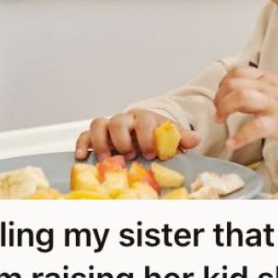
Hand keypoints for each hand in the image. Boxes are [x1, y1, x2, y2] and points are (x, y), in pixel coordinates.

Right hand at [74, 110, 199, 160]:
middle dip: (123, 140)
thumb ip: (180, 138)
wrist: (145, 132)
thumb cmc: (157, 136)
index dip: (146, 137)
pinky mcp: (97, 135)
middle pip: (118, 121)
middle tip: (130, 156)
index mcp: (145, 118)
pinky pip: (85, 134)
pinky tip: (82, 156)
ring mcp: (109, 126)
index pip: (143, 121)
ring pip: (99, 124)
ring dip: (101, 142)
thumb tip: (195, 139)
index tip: (152, 154)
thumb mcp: (171, 136)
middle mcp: (125, 120)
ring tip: (106, 159)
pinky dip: (82, 144)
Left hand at [213, 66, 277, 149]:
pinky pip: (255, 127)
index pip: (237, 72)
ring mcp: (273, 104)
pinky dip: (240, 137)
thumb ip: (260, 87)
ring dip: (224, 109)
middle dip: (219, 98)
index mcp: (268, 78)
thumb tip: (239, 94)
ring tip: (220, 121)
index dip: (223, 84)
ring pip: (241, 98)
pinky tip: (232, 143)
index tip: (220, 97)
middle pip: (234, 83)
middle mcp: (268, 88)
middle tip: (218, 112)